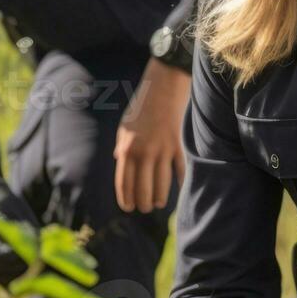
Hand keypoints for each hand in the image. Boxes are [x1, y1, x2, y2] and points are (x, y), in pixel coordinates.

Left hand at [114, 59, 190, 212]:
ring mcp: (162, 151)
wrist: (162, 89)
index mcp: (127, 149)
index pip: (124, 182)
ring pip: (160, 184)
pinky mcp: (177, 146)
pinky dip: (179, 183)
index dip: (125, 199)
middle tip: (143, 208)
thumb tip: (118, 160)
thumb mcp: (125, 128)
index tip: (128, 208)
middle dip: (142, 203)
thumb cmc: (141, 109)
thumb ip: (122, 146)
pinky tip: (178, 192)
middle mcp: (143, 153)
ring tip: (157, 204)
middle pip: (142, 188)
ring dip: (158, 198)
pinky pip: (178, 171)